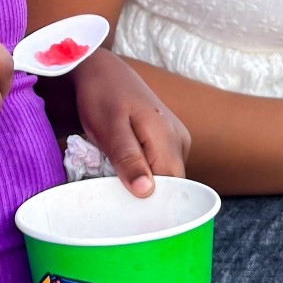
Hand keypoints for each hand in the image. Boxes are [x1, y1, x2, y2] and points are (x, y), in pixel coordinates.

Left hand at [69, 50, 189, 197]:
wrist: (103, 70)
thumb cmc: (102, 97)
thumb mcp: (108, 129)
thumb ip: (128, 158)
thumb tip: (146, 191)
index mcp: (167, 137)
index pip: (173, 186)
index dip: (154, 204)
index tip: (129, 212)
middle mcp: (180, 140)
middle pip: (173, 184)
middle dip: (149, 196)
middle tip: (119, 200)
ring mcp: (177, 139)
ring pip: (168, 177)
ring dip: (147, 185)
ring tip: (120, 184)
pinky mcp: (170, 139)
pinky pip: (163, 166)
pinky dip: (147, 173)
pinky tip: (128, 171)